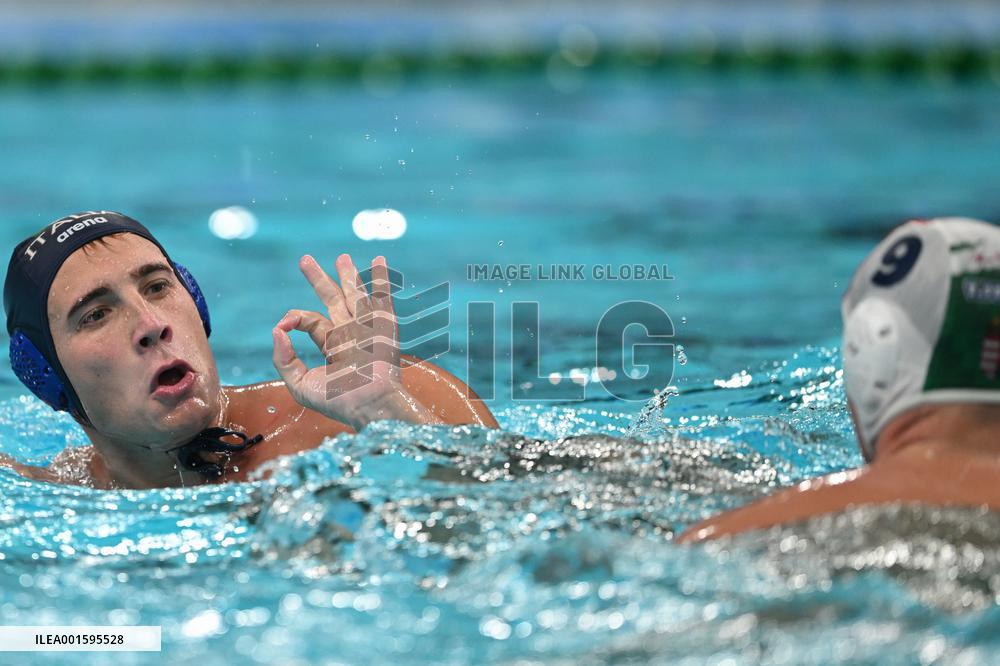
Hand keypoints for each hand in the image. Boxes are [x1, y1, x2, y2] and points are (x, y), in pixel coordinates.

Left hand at [272, 254, 433, 428]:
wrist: (369, 405)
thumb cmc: (338, 401)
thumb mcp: (300, 385)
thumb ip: (284, 359)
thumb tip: (276, 330)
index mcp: (332, 346)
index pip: (310, 320)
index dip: (294, 318)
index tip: (285, 323)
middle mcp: (349, 333)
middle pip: (332, 299)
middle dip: (319, 280)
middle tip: (305, 261)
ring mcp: (367, 327)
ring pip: (355, 294)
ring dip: (349, 274)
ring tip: (342, 257)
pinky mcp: (383, 324)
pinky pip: (381, 296)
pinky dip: (380, 278)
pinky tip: (378, 260)